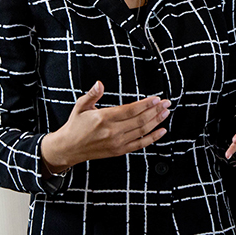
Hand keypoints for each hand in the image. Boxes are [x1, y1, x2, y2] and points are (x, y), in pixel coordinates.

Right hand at [41, 81, 169, 173]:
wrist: (68, 148)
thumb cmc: (75, 126)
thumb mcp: (80, 106)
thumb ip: (92, 94)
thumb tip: (99, 84)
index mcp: (104, 118)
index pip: (130, 110)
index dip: (145, 104)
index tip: (156, 99)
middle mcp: (112, 131)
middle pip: (140, 120)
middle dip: (155, 111)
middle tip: (166, 103)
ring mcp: (117, 142)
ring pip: (142, 131)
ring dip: (156, 121)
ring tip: (165, 113)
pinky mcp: (119, 150)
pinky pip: (140, 144)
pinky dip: (152, 138)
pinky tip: (161, 131)